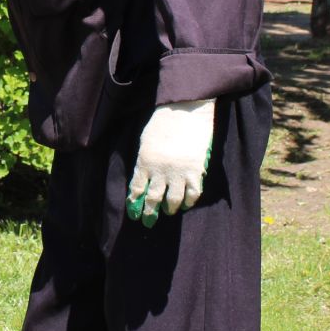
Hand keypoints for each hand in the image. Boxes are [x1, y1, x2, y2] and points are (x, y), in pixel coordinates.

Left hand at [127, 99, 215, 225]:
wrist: (186, 110)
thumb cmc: (163, 121)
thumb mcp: (146, 140)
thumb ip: (145, 160)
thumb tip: (144, 178)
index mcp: (144, 161)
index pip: (136, 189)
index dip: (135, 203)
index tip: (134, 212)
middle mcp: (160, 171)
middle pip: (153, 199)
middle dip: (149, 213)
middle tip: (148, 221)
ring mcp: (178, 173)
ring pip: (172, 200)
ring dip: (169, 209)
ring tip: (168, 211)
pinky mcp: (195, 171)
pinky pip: (192, 194)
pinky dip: (188, 201)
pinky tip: (185, 204)